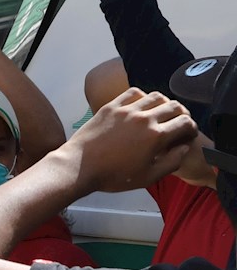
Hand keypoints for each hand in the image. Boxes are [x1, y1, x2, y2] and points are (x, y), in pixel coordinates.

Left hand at [59, 88, 197, 193]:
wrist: (79, 167)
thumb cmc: (113, 176)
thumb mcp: (148, 177)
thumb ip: (172, 162)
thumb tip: (184, 147)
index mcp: (156, 136)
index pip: (186, 122)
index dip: (191, 128)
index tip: (187, 134)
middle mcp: (144, 119)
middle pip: (175, 106)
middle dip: (182, 114)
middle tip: (178, 123)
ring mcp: (126, 110)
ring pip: (156, 96)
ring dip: (164, 104)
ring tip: (160, 113)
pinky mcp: (111, 106)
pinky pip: (133, 92)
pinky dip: (142, 96)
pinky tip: (140, 106)